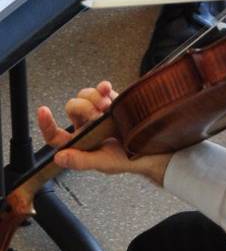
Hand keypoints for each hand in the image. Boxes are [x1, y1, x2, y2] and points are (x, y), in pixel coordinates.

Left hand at [37, 81, 172, 185]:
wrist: (156, 149)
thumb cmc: (130, 159)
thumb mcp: (105, 163)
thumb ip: (82, 161)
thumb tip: (60, 156)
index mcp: (81, 143)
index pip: (56, 135)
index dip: (47, 124)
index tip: (43, 111)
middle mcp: (88, 127)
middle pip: (73, 108)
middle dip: (84, 109)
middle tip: (99, 116)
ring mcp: (100, 113)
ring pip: (85, 96)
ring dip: (95, 98)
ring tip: (108, 107)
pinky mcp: (114, 102)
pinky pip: (103, 89)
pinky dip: (103, 87)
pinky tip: (107, 88)